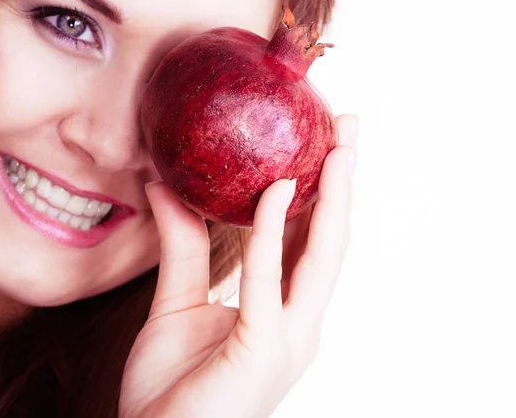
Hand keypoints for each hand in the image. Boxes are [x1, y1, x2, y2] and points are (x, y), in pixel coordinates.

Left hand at [119, 114, 357, 417]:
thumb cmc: (171, 388)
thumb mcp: (176, 302)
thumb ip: (182, 246)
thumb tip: (165, 184)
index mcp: (283, 313)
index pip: (313, 243)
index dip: (324, 193)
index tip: (327, 144)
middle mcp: (298, 323)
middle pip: (332, 243)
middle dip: (344, 184)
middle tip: (350, 128)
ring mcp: (288, 339)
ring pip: (322, 259)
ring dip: (333, 199)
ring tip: (339, 147)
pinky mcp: (263, 351)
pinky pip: (271, 283)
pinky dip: (276, 234)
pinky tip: (277, 191)